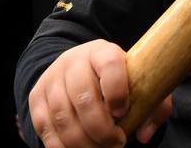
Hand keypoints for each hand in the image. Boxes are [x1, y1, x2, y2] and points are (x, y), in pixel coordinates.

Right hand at [28, 40, 165, 147]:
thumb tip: (145, 134)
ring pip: (63, 117)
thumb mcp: (138, 83)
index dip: (117, 92)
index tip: (123, 113)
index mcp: (103, 52)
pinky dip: (62, 146)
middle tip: (117, 143)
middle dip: (102, 130)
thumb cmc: (117, 80)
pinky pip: (45, 128)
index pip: (110, 65)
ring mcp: (52, 79)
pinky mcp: (37, 97)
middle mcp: (73, 61)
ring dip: (83, 142)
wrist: (78, 67)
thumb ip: (153, 107)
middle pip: (84, 99)